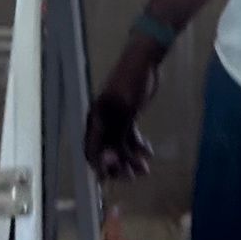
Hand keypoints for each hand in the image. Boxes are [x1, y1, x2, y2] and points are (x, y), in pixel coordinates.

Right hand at [84, 43, 158, 179]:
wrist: (145, 60)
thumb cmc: (131, 80)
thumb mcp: (124, 109)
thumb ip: (116, 134)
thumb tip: (108, 159)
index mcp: (96, 119)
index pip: (92, 150)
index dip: (99, 166)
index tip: (109, 179)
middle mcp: (103, 121)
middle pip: (106, 151)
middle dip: (118, 166)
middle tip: (133, 176)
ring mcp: (116, 118)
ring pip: (120, 146)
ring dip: (131, 159)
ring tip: (145, 169)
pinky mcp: (128, 115)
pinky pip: (130, 137)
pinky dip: (138, 146)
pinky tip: (148, 153)